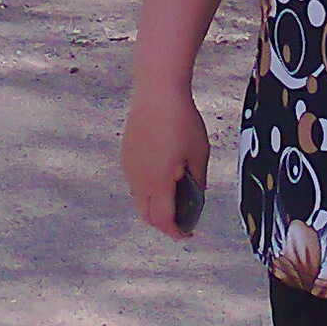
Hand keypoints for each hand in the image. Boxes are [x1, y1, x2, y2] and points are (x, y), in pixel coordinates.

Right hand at [121, 84, 210, 239]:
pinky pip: (134, 182)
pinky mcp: (127, 154)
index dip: (176, 232)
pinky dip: (146, 189)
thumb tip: (196, 197)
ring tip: (173, 198)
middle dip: (163, 223)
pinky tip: (162, 177)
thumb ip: (198, 181)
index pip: (163, 220)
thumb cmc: (182, 120)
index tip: (187, 233)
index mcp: (158, 182)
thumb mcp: (199, 153)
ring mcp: (129, 166)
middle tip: (181, 220)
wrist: (157, 91)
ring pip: (138, 199)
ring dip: (153, 206)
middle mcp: (139, 178)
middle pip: (146, 215)